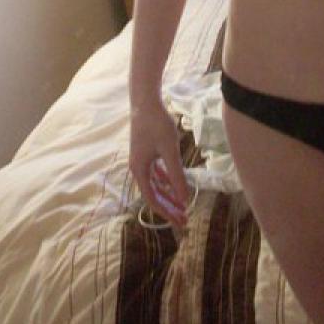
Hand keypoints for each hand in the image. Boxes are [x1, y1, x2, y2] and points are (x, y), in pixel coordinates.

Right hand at [129, 98, 189, 227]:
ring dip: (168, 194)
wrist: (146, 102)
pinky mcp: (146, 152)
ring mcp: (141, 160)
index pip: (152, 199)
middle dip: (169, 207)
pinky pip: (156, 173)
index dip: (166, 212)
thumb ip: (177, 175)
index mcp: (139, 170)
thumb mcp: (169, 150)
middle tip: (185, 218)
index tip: (180, 221)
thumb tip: (184, 198)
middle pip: (154, 194)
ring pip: (155, 184)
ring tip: (182, 205)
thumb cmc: (157, 125)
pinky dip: (165, 180)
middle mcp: (138, 168)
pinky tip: (174, 185)